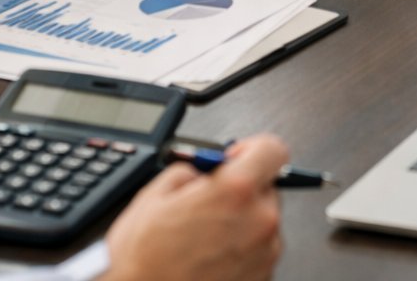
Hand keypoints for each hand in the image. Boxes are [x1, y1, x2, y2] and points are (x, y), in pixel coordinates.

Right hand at [102, 134, 287, 280]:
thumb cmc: (144, 261)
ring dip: (241, 222)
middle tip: (208, 204)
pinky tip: (209, 257)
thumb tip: (202, 172)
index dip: (252, 149)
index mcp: (236, 191)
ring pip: (262, 221)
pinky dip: (240, 250)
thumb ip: (190, 171)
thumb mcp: (155, 195)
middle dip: (240, 191)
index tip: (236, 158)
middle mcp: (259, 222)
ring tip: (203, 238)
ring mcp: (264, 254)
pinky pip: (259, 251)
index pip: (272, 150)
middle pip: (266, 188)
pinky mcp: (263, 278)